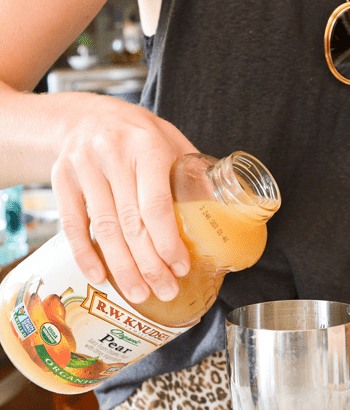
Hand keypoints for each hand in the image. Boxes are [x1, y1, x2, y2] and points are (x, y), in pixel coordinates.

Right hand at [51, 92, 198, 304]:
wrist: (83, 115)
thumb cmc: (137, 134)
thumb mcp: (171, 141)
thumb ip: (195, 173)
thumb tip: (228, 210)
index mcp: (146, 147)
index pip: (157, 204)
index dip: (168, 242)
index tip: (181, 267)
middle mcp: (112, 156)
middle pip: (131, 223)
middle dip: (149, 264)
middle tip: (165, 291)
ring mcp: (83, 168)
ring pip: (104, 229)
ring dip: (122, 268)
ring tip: (139, 294)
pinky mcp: (61, 181)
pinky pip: (72, 225)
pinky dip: (85, 255)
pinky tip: (100, 277)